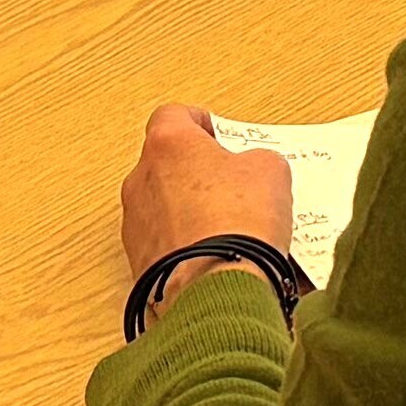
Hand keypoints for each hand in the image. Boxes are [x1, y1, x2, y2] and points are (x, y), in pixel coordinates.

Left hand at [117, 106, 295, 290]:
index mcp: (168, 145)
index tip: (219, 136)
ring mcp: (135, 226)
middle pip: (166, 164)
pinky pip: (163, 246)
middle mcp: (141, 181)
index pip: (174, 116)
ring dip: (188, 212)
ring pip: (162, 207)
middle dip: (196, 172)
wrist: (218, 290)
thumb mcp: (269, 171)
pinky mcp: (138, 265)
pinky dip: (183, 248)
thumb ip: (256, 160)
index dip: (200, 123)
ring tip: (226, 229)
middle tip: (231, 185)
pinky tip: (214, 258)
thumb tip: (252, 171)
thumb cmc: (239, 223)